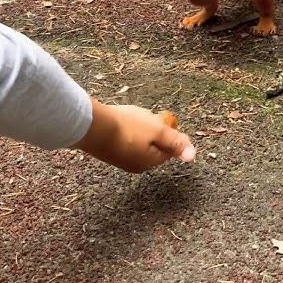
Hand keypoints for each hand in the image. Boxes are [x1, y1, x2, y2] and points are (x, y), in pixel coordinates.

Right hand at [76, 100, 195, 172]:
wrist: (90, 125)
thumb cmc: (126, 127)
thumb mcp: (157, 131)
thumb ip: (175, 142)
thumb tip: (192, 155)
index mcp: (149, 162)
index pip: (168, 150)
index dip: (168, 132)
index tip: (162, 119)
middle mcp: (134, 165)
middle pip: (152, 146)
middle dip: (152, 131)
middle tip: (147, 117)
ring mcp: (118, 159)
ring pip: (137, 143)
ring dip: (138, 129)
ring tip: (131, 117)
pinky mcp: (106, 151)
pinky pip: (122, 140)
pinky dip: (124, 130)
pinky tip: (119, 120)